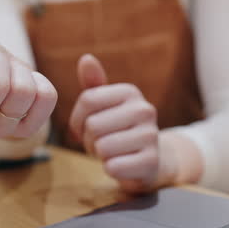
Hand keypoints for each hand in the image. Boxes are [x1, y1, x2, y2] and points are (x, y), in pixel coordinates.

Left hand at [69, 54, 164, 192]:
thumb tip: (86, 58)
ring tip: (113, 152)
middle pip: (93, 125)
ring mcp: (151, 135)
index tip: (86, 127)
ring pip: (102, 147)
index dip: (77, 119)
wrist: (150, 160)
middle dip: (89, 140)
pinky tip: (122, 165)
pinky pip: (113, 167)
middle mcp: (144, 109)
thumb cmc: (118, 130)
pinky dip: (111, 169)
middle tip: (102, 142)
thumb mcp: (105, 105)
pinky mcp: (151, 162)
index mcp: (130, 92)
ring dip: (100, 155)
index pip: (87, 100)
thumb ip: (93, 83)